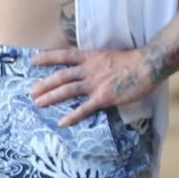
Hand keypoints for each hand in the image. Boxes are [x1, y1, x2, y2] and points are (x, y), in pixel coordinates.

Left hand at [29, 46, 156, 126]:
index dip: (47, 58)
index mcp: (90, 57)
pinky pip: (84, 108)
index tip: (33, 61)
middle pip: (61, 76)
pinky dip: (72, 116)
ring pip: (67, 90)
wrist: (147, 66)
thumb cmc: (132, 61)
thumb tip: (88, 67)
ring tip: (38, 103)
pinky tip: (62, 122)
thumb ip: (96, 62)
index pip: (64, 56)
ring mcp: (95, 84)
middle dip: (44, 84)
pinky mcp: (103, 97)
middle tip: (31, 92)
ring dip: (51, 97)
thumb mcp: (108, 55)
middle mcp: (89, 69)